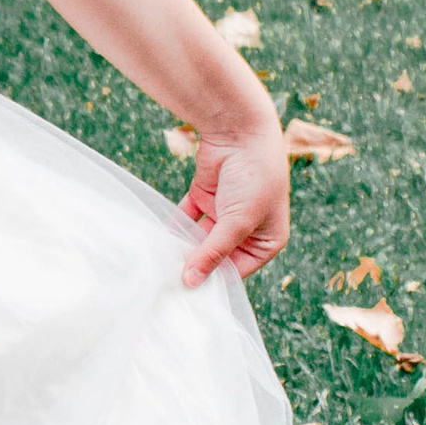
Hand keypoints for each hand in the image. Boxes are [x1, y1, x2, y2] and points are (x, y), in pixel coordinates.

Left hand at [175, 125, 288, 286]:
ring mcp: (224, 212)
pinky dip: (174, 227)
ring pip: (199, 238)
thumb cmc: (254, 177)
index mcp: (267, 240)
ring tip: (160, 267)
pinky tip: (158, 241)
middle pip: (216, 256)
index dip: (215, 281)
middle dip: (196, 266)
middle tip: (169, 285)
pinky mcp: (204, 197)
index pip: (237, 270)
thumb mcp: (237, 221)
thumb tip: (191, 282)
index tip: (189, 294)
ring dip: (182, 248)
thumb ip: (213, 252)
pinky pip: (186, 218)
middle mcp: (246, 229)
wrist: (241, 130)